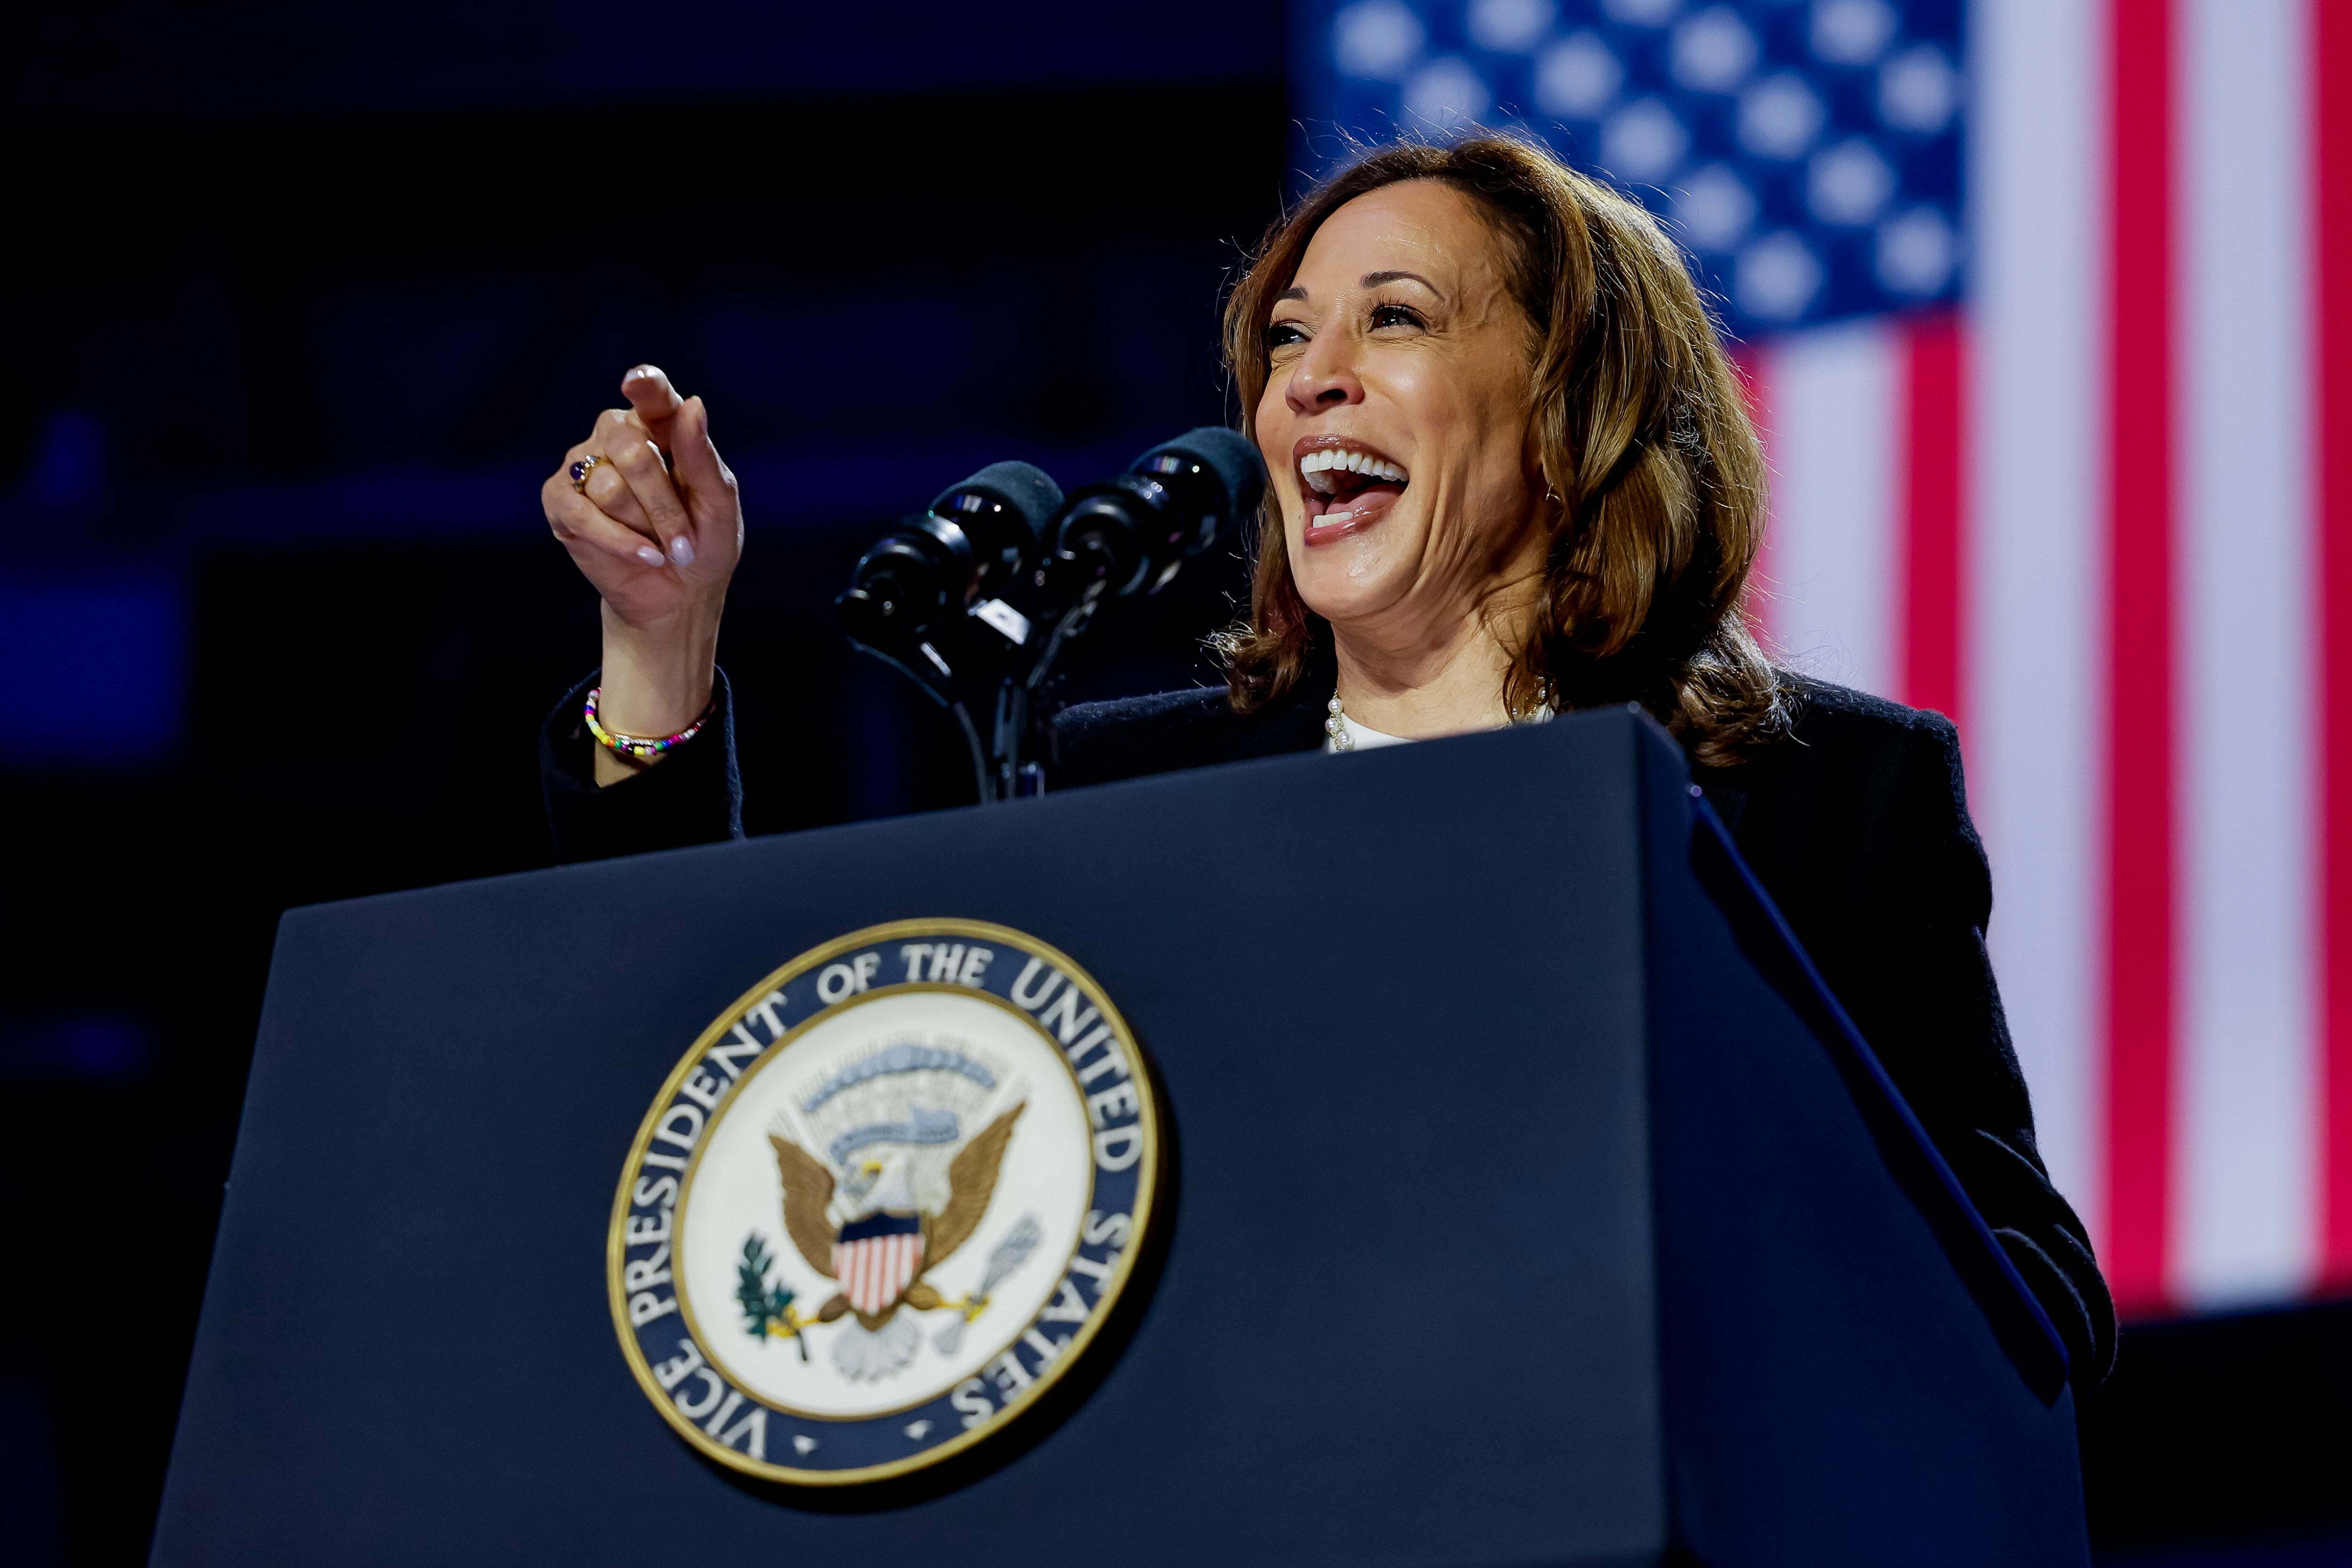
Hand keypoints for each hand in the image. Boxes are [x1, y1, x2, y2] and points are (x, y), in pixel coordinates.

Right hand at [542, 366, 742, 782]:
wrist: (678, 594)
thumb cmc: (704, 541)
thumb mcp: (718, 504)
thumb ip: (703, 457)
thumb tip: (692, 405)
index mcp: (660, 426)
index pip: (651, 396)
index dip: (645, 387)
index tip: (639, 384)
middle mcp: (616, 436)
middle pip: (633, 451)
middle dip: (664, 505)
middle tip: (684, 541)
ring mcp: (583, 466)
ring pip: (610, 486)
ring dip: (646, 528)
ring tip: (664, 548)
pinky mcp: (560, 503)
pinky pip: (581, 514)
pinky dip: (618, 541)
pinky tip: (645, 556)